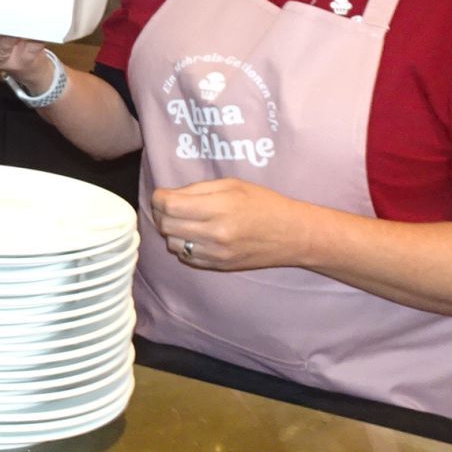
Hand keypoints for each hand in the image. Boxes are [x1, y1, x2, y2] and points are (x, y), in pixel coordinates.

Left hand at [151, 177, 311, 270]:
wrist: (292, 234)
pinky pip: (186, 257)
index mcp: (219, 209)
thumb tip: (168, 195)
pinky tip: (196, 235)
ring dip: (172, 231)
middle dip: (161, 213)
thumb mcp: (232, 185)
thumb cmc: (263, 203)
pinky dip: (184, 245)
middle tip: (170, 206)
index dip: (159, 198)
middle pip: (165, 225)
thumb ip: (197, 189)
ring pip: (172, 244)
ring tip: (184, 221)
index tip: (162, 194)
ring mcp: (216, 254)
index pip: (169, 206)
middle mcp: (215, 235)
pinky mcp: (218, 267)